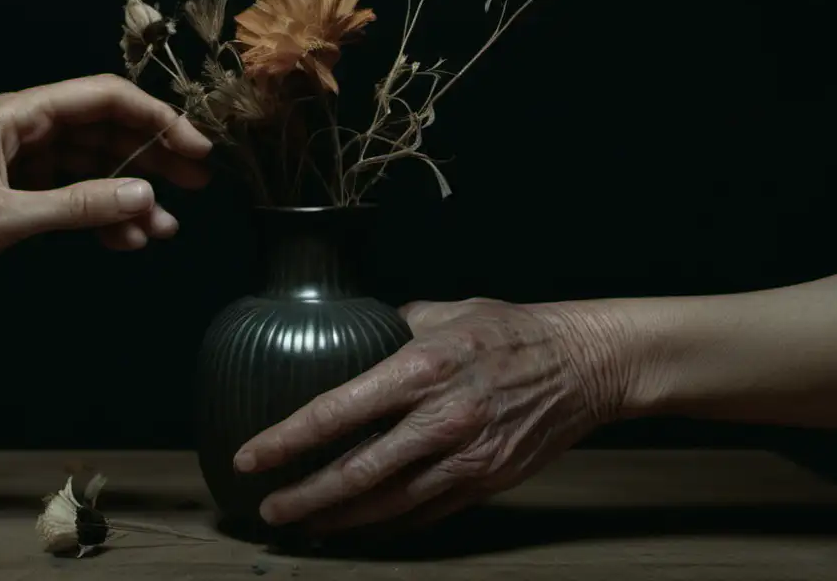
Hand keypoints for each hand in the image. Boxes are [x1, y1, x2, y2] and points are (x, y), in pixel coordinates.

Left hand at [0, 74, 212, 303]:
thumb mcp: (1, 217)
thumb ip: (76, 206)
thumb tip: (144, 195)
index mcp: (18, 116)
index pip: (103, 99)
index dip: (156, 119)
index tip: (195, 149)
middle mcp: (24, 133)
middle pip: (106, 130)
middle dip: (153, 155)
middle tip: (198, 185)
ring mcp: (20, 166)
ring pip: (94, 169)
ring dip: (130, 196)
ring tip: (162, 230)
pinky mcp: (14, 200)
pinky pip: (73, 199)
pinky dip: (101, 218)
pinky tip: (125, 242)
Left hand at [231, 298, 628, 533]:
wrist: (585, 364)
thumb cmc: (512, 331)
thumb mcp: (445, 311)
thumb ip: (392, 327)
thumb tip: (351, 333)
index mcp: (420, 369)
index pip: (337, 411)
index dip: (288, 439)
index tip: (250, 456)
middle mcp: (439, 418)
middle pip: (356, 472)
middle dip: (304, 495)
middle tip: (267, 508)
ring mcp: (465, 456)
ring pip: (388, 503)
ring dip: (340, 519)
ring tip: (303, 524)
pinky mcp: (486, 481)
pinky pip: (426, 512)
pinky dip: (388, 523)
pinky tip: (359, 525)